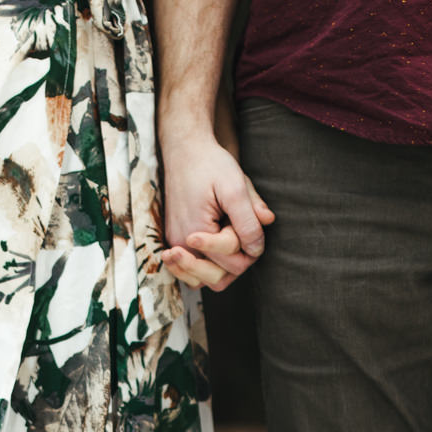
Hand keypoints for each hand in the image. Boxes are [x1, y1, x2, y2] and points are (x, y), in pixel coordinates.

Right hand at [158, 125, 273, 291]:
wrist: (186, 151)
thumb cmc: (210, 165)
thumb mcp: (235, 187)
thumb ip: (248, 220)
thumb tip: (257, 249)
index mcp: (194, 234)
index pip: (233, 264)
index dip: (248, 246)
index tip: (244, 217)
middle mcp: (179, 246)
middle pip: (219, 278)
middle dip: (236, 257)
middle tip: (236, 226)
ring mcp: (175, 246)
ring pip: (206, 279)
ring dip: (223, 265)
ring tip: (227, 234)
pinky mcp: (175, 243)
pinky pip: (194, 272)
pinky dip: (209, 265)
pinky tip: (219, 245)